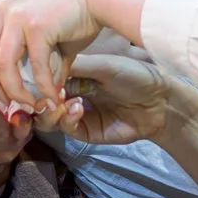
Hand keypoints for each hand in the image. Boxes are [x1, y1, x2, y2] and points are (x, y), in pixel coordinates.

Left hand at [0, 0, 104, 112]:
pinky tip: (53, 97)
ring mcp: (18, 17)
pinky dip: (43, 87)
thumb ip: (29, 63)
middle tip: (8, 107)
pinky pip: (35, 66)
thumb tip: (31, 96)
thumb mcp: (40, 39)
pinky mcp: (37, 26)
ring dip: (16, 92)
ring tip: (32, 106)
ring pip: (3, 65)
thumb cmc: (72, 18)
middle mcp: (2, 12)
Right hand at [44, 51, 183, 145]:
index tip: (38, 74)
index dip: (38, 78)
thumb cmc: (135, 75)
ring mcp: (77, 115)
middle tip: (47, 93)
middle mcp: (71, 94)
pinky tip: (76, 109)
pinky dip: (67, 119)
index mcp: (74, 75)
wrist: (159, 102)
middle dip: (39, 97)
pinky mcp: (86, 133)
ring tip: (62, 101)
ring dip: (51, 110)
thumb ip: (76, 66)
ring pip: (48, 118)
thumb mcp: (103, 65)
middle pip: (41, 100)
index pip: (45, 78)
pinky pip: (67, 129)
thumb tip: (44, 67)